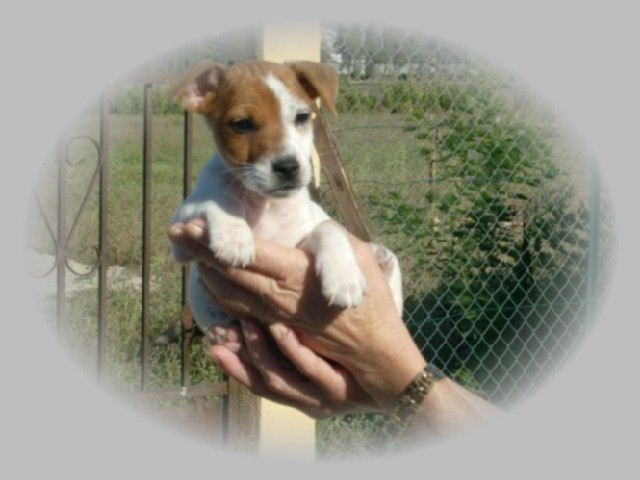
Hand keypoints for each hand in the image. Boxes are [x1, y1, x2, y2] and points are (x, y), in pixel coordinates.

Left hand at [168, 219, 425, 409]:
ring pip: (228, 294)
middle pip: (227, 273)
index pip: (244, 254)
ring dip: (205, 272)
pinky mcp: (276, 330)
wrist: (376, 354)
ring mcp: (273, 317)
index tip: (188, 225)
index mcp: (295, 273)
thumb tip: (299, 236)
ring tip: (187, 253)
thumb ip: (327, 242)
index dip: (213, 241)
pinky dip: (217, 297)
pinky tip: (209, 286)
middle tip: (175, 231)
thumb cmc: (372, 301)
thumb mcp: (358, 256)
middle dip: (199, 251)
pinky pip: (238, 313)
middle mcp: (277, 297)